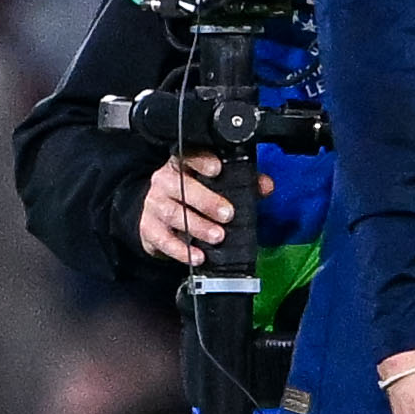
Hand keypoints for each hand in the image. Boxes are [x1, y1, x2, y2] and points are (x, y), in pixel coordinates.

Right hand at [137, 148, 235, 264]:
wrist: (155, 216)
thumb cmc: (190, 197)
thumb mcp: (214, 184)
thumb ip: (242, 182)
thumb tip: (266, 185)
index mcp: (181, 165)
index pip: (188, 156)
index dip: (202, 161)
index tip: (217, 169)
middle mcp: (164, 182)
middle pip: (181, 187)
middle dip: (206, 201)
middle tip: (228, 214)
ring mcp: (154, 205)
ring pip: (173, 213)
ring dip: (198, 227)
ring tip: (218, 237)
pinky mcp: (148, 228)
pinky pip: (163, 239)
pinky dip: (181, 250)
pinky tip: (198, 256)